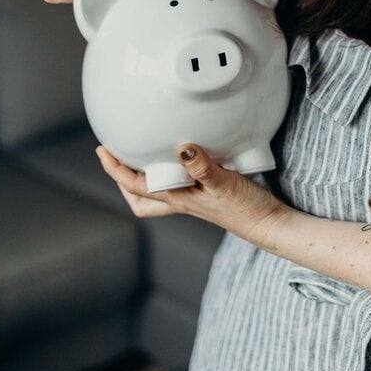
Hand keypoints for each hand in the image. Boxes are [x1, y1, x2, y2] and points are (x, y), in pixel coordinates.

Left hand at [95, 143, 289, 245]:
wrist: (268, 223)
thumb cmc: (246, 209)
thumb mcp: (224, 184)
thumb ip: (202, 166)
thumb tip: (181, 147)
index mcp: (178, 199)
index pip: (136, 186)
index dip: (115, 170)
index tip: (102, 151)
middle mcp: (181, 200)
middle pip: (140, 198)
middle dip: (122, 180)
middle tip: (115, 157)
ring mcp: (193, 199)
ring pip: (157, 194)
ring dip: (144, 179)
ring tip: (141, 157)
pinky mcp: (207, 195)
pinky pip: (179, 184)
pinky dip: (171, 172)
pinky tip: (183, 157)